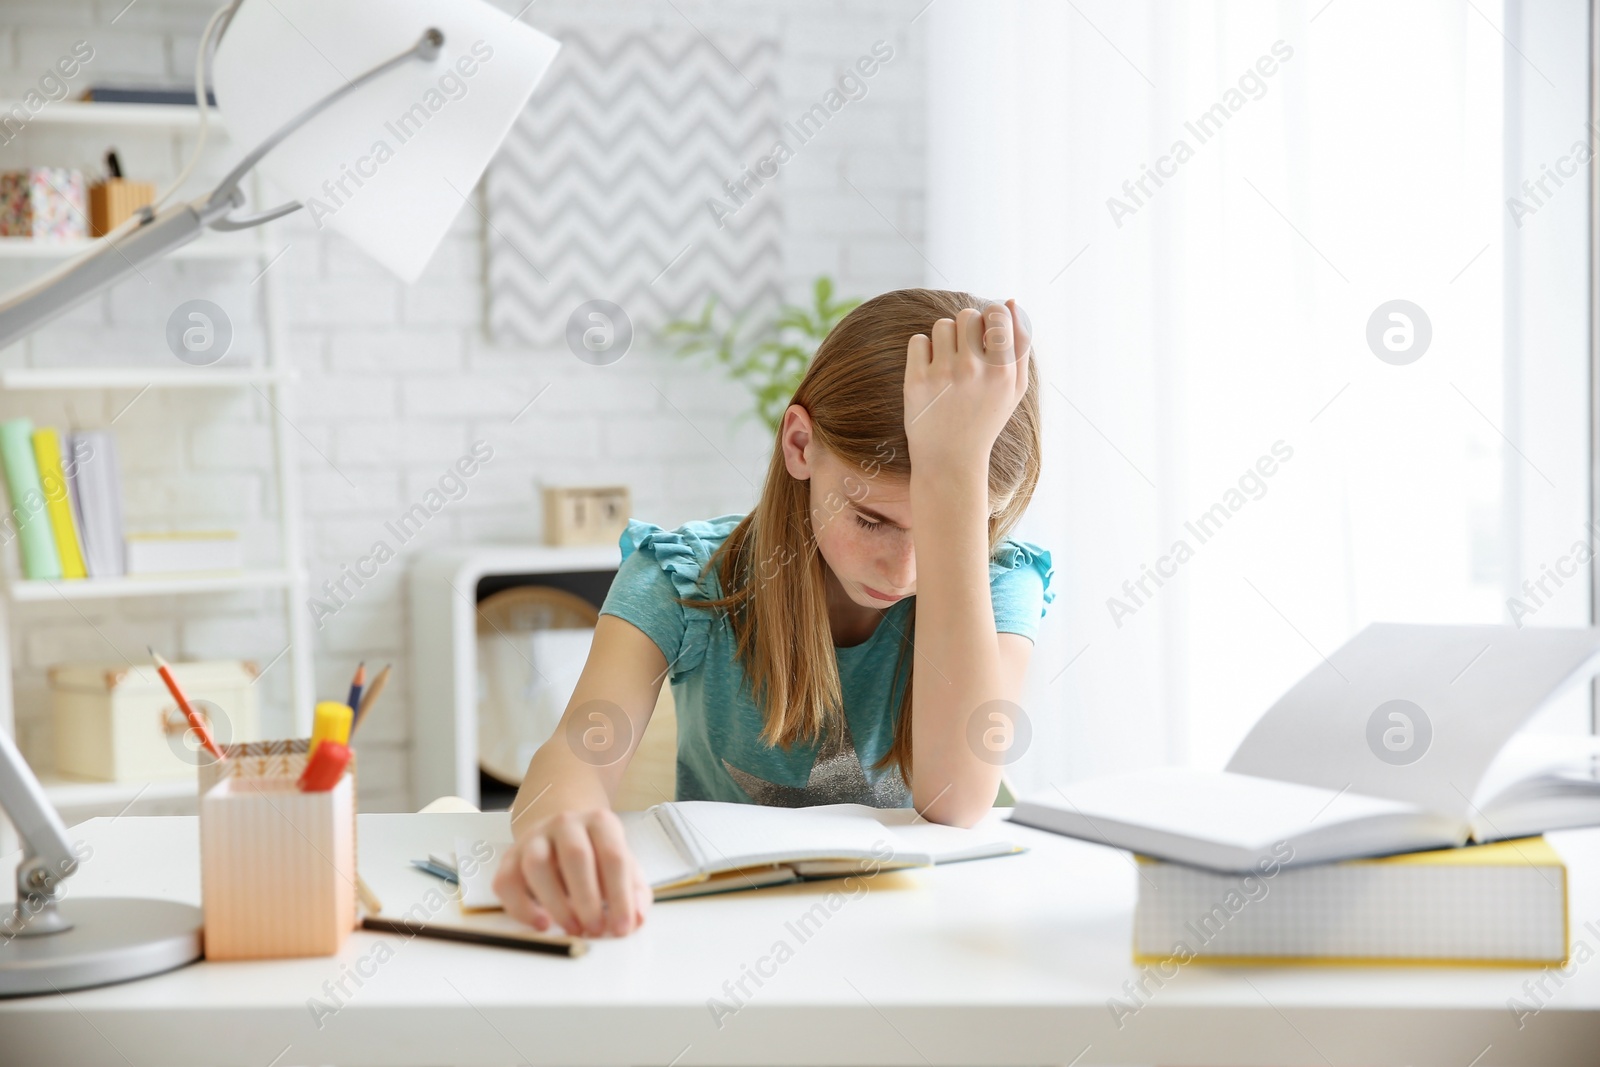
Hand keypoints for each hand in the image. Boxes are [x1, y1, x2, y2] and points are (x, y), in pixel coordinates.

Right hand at [492, 808, 650, 936]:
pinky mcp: (510, 858)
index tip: (623, 927)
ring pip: (537, 865)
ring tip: (572, 928)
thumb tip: (636, 919)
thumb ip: (636, 893)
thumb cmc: (598, 857)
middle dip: (587, 899)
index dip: (620, 895)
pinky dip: (521, 908)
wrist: (562, 834)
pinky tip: (542, 923)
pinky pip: (507, 882)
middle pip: (575, 856)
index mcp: (600, 822)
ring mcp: (534, 838)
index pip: (613, 856)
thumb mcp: (624, 868)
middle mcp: (565, 823)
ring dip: (556, 903)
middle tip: (596, 930)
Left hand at [903, 300, 1031, 476]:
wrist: (950, 461)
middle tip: (964, 353)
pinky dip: (922, 353)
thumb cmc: (985, 420)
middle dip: (965, 328)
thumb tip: (1009, 301)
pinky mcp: (916, 380)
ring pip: (942, 326)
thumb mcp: (1013, 388)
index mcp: (1003, 371)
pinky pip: (918, 341)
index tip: (985, 335)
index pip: (997, 313)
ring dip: (944, 340)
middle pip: (967, 315)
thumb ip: (1019, 344)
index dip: (990, 318)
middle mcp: (975, 370)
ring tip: (947, 366)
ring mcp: (944, 375)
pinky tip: (930, 375)